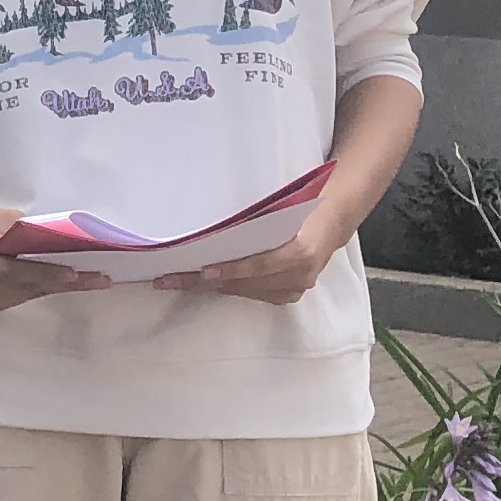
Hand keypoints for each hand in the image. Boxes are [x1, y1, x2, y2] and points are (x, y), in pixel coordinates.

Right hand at [0, 203, 109, 315]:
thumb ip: (23, 230)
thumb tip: (57, 237)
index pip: (13, 270)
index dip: (44, 273)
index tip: (73, 275)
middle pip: (26, 286)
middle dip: (64, 282)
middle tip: (99, 279)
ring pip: (25, 295)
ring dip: (56, 287)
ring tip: (90, 281)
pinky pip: (18, 299)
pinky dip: (38, 290)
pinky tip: (59, 283)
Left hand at [154, 207, 357, 305]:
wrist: (331, 223)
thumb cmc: (304, 208)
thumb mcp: (286, 205)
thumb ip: (259, 218)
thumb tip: (218, 224)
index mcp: (302, 251)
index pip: (259, 265)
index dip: (231, 269)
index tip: (203, 271)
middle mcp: (300, 276)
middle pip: (244, 283)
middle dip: (204, 281)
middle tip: (170, 278)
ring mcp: (295, 289)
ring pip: (243, 291)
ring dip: (209, 287)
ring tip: (176, 281)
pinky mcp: (288, 295)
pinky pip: (251, 294)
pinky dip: (226, 287)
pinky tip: (200, 283)